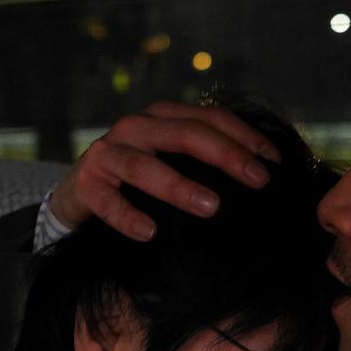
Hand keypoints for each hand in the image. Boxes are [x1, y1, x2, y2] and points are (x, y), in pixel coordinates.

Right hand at [51, 102, 280, 240]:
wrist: (77, 193)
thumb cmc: (137, 182)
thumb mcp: (171, 161)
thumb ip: (204, 163)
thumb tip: (259, 182)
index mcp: (162, 118)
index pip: (209, 118)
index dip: (243, 137)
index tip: (273, 162)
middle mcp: (135, 128)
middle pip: (184, 134)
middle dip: (225, 155)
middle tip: (257, 180)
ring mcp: (107, 154)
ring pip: (144, 165)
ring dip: (179, 186)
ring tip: (210, 207)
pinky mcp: (85, 184)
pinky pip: (107, 201)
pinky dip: (128, 216)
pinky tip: (149, 233)